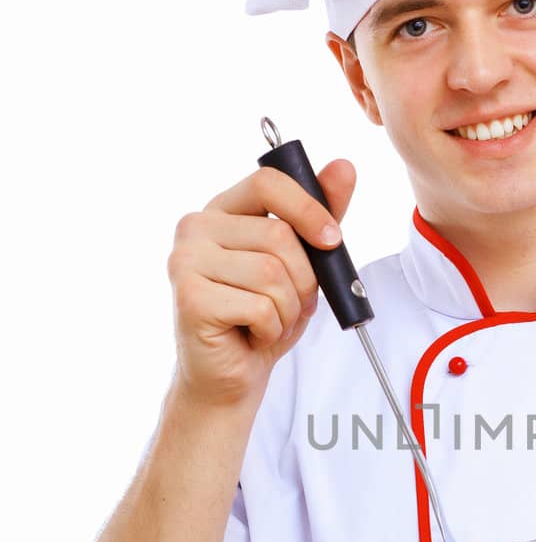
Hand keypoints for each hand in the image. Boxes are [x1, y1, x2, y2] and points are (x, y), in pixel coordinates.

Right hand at [167, 159, 356, 408]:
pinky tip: (252, 335)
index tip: (332, 240)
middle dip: (303, 279)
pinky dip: (271, 329)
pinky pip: (260, 307)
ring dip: (287, 309)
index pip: (269, 183)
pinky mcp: (189, 297)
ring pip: (272, 275)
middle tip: (288, 302)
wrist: (231, 375)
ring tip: (268, 321)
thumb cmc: (262, 316)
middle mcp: (195, 227)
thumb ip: (320, 214)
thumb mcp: (301, 262)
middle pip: (279, 237)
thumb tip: (344, 166)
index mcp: (222, 210)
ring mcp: (185, 261)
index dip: (309, 209)